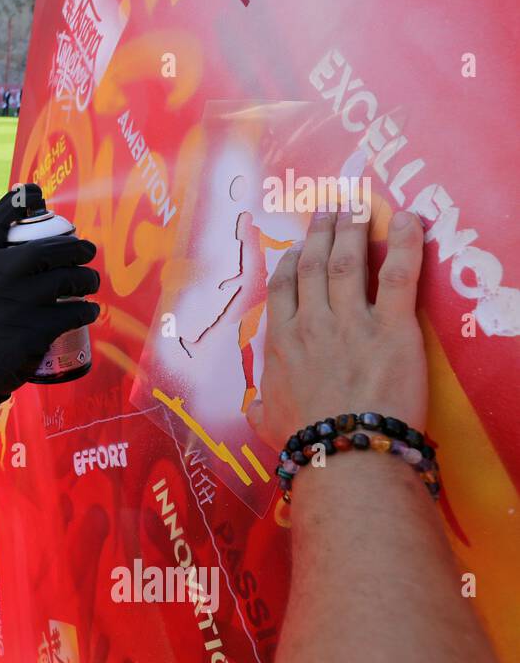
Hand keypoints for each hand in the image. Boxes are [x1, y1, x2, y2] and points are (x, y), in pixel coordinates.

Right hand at [0, 183, 99, 410]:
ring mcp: (17, 304)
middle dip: (77, 249)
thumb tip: (37, 221)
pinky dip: (88, 311)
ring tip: (89, 284)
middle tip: (88, 253)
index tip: (35, 191)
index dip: (15, 200)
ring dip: (87, 280)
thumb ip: (3, 258)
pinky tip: (89, 311)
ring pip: (67, 280)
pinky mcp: (34, 331)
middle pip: (47, 249)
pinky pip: (74, 312)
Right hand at [248, 209, 428, 447]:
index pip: (283, 288)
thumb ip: (260, 407)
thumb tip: (254, 409)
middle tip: (329, 210)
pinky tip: (409, 219)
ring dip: (353, 229)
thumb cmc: (304, 444)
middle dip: (321, 233)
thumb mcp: (267, 422)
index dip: (292, 261)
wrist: (342, 455)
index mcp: (281, 344)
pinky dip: (406, 243)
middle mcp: (311, 324)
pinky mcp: (391, 329)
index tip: (298, 248)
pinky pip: (398, 275)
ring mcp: (350, 323)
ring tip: (358, 206)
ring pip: (348, 262)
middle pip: (314, 265)